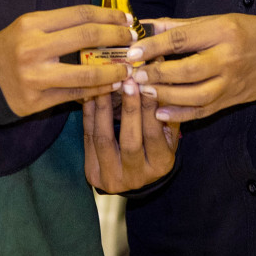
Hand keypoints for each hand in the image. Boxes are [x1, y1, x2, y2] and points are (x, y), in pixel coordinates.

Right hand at [0, 5, 136, 116]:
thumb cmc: (12, 48)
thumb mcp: (30, 27)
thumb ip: (62, 25)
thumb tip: (105, 22)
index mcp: (33, 24)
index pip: (80, 14)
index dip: (108, 15)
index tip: (126, 19)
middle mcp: (33, 48)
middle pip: (88, 38)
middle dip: (117, 38)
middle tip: (134, 40)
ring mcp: (35, 77)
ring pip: (87, 73)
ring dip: (114, 71)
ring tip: (128, 69)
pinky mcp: (37, 101)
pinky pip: (77, 95)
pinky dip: (99, 90)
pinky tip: (113, 86)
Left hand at [83, 78, 179, 192]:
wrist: (132, 174)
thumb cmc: (153, 146)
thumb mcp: (167, 133)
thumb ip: (166, 110)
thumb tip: (162, 76)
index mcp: (161, 165)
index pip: (154, 134)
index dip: (149, 108)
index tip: (146, 82)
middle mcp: (137, 176)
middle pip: (130, 141)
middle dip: (128, 108)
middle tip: (127, 81)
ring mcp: (113, 178)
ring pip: (104, 139)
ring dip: (103, 108)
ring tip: (105, 84)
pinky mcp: (93, 173)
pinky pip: (88, 139)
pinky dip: (89, 115)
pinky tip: (91, 95)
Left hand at [122, 14, 255, 122]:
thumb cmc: (247, 31)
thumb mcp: (217, 20)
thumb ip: (182, 26)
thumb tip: (148, 26)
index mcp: (221, 32)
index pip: (183, 40)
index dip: (155, 46)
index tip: (133, 51)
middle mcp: (227, 58)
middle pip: (187, 70)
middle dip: (157, 74)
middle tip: (134, 75)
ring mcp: (230, 82)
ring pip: (194, 95)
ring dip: (165, 96)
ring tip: (143, 92)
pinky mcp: (231, 100)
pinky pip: (203, 111)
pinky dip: (180, 114)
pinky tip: (160, 112)